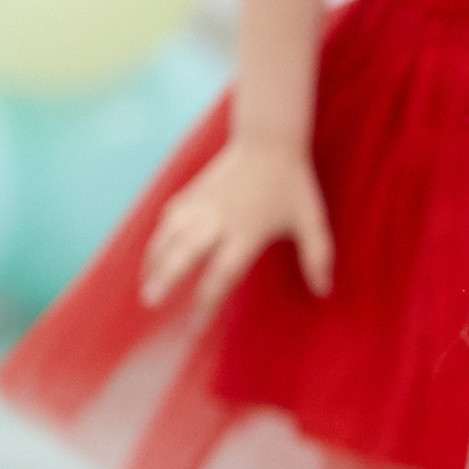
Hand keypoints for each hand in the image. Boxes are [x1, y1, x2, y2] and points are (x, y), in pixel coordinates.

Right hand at [141, 137, 332, 316]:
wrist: (269, 139)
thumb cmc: (292, 184)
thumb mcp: (311, 220)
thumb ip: (318, 257)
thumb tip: (324, 291)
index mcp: (248, 232)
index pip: (222, 274)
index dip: (207, 303)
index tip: (194, 328)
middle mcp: (219, 219)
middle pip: (186, 253)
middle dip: (166, 277)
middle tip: (150, 301)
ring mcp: (203, 203)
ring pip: (171, 234)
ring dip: (155, 260)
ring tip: (145, 286)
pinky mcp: (193, 190)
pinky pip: (170, 216)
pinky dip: (159, 236)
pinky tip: (152, 255)